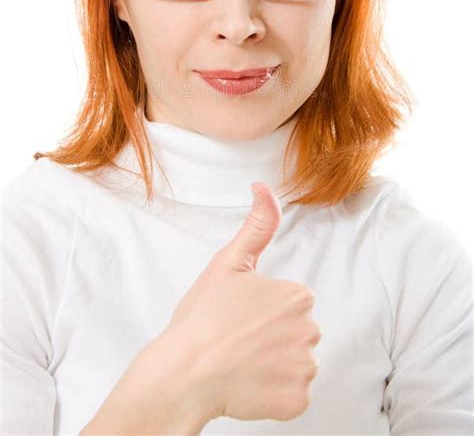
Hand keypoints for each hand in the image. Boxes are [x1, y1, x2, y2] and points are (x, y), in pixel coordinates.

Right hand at [162, 181, 321, 422]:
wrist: (183, 374)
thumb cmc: (202, 317)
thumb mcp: (228, 263)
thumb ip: (257, 225)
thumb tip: (263, 187)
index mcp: (298, 296)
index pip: (291, 304)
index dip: (264, 311)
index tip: (240, 317)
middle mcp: (310, 330)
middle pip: (297, 333)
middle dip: (273, 338)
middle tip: (238, 341)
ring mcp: (305, 368)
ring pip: (296, 363)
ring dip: (274, 366)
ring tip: (241, 364)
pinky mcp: (297, 401)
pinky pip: (294, 395)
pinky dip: (275, 395)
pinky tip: (249, 385)